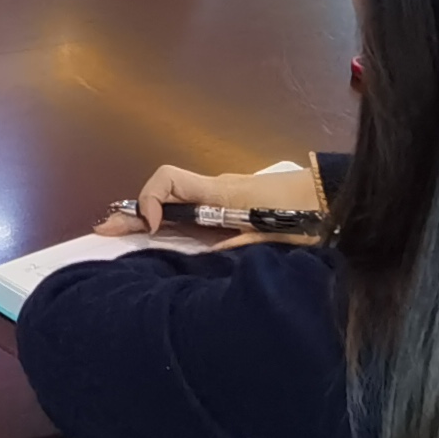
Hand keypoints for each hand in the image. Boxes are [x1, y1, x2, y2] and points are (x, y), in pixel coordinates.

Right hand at [98, 162, 323, 238]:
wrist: (336, 196)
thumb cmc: (309, 214)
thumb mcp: (274, 234)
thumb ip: (240, 245)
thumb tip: (207, 256)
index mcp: (221, 193)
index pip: (168, 180)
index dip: (149, 200)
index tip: (150, 228)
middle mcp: (216, 190)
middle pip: (163, 193)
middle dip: (132, 211)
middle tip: (103, 230)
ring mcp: (223, 196)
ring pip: (175, 203)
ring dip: (147, 216)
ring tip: (121, 236)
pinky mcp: (232, 207)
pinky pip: (192, 210)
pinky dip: (169, 220)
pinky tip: (159, 238)